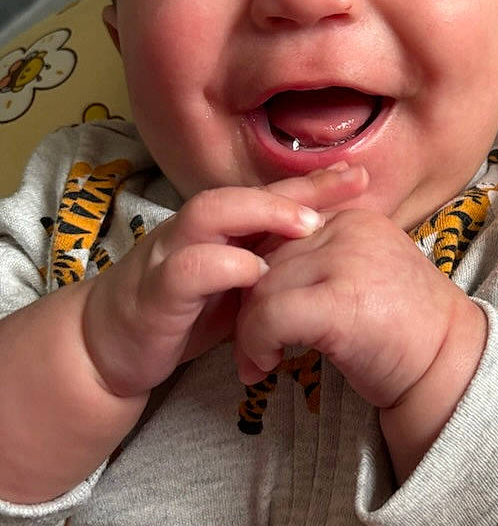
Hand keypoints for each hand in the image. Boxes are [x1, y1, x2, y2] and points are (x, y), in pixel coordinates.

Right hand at [82, 165, 367, 399]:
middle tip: (346, 188)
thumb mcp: (235, 287)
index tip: (361, 176)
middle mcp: (192, 232)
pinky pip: (187, 269)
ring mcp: (169, 258)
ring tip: (308, 225)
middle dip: (296, 188)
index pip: (267, 195)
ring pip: (209, 215)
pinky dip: (223, 266)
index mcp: (216, 230)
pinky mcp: (154, 295)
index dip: (313, 184)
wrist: (109, 349)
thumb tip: (331, 257)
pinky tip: (257, 272)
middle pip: (241, 191)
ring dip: (260, 215)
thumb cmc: (182, 313)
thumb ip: (272, 267)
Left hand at [233, 207, 487, 479]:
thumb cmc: (403, 333)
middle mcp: (349, 230)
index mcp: (354, 220)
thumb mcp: (363, 277)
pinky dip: (256, 344)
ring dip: (248, 333)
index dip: (258, 278)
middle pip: (264, 261)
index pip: (278, 235)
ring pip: (260, 288)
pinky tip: (267, 365)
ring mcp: (346, 262)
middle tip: (252, 349)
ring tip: (259, 362)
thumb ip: (320, 263)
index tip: (260, 317)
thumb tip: (254, 276)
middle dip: (248, 308)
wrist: (450, 368)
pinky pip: (269, 316)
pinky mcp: (340, 301)